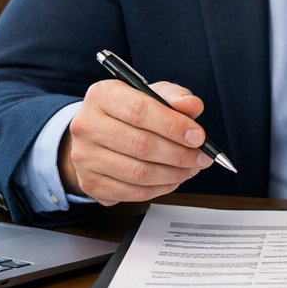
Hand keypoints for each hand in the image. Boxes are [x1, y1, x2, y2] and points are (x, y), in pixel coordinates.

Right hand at [58, 79, 211, 204]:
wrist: (97, 133)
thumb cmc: (128, 113)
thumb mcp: (151, 95)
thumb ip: (175, 97)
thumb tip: (193, 106)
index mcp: (102, 95)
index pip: (140, 111)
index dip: (174, 126)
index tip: (198, 137)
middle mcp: (86, 125)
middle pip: (141, 145)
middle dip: (179, 154)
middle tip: (201, 157)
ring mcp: (84, 157)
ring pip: (138, 173)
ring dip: (173, 174)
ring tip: (190, 168)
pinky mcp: (89, 183)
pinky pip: (132, 192)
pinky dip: (159, 189)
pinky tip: (173, 179)